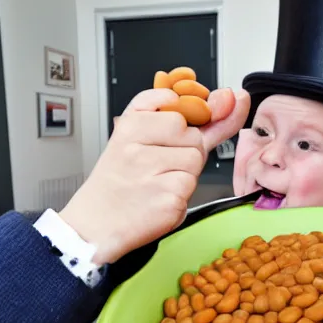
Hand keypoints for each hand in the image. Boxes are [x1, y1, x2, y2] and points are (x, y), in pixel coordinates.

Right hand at [59, 87, 249, 264]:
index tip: (160, 146)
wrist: (96, 224)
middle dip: (184, 154)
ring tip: (156, 184)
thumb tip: (227, 98)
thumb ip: (187, 117)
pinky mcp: (168, 199)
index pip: (181, 114)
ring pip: (196, 162)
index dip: (180, 133)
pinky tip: (157, 200)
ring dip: (184, 175)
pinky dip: (180, 197)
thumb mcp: (140, 137)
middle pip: (194, 139)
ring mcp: (153, 173)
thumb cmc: (120, 180)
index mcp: (131, 124)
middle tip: (155, 170)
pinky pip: (192, 187)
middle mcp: (139, 146)